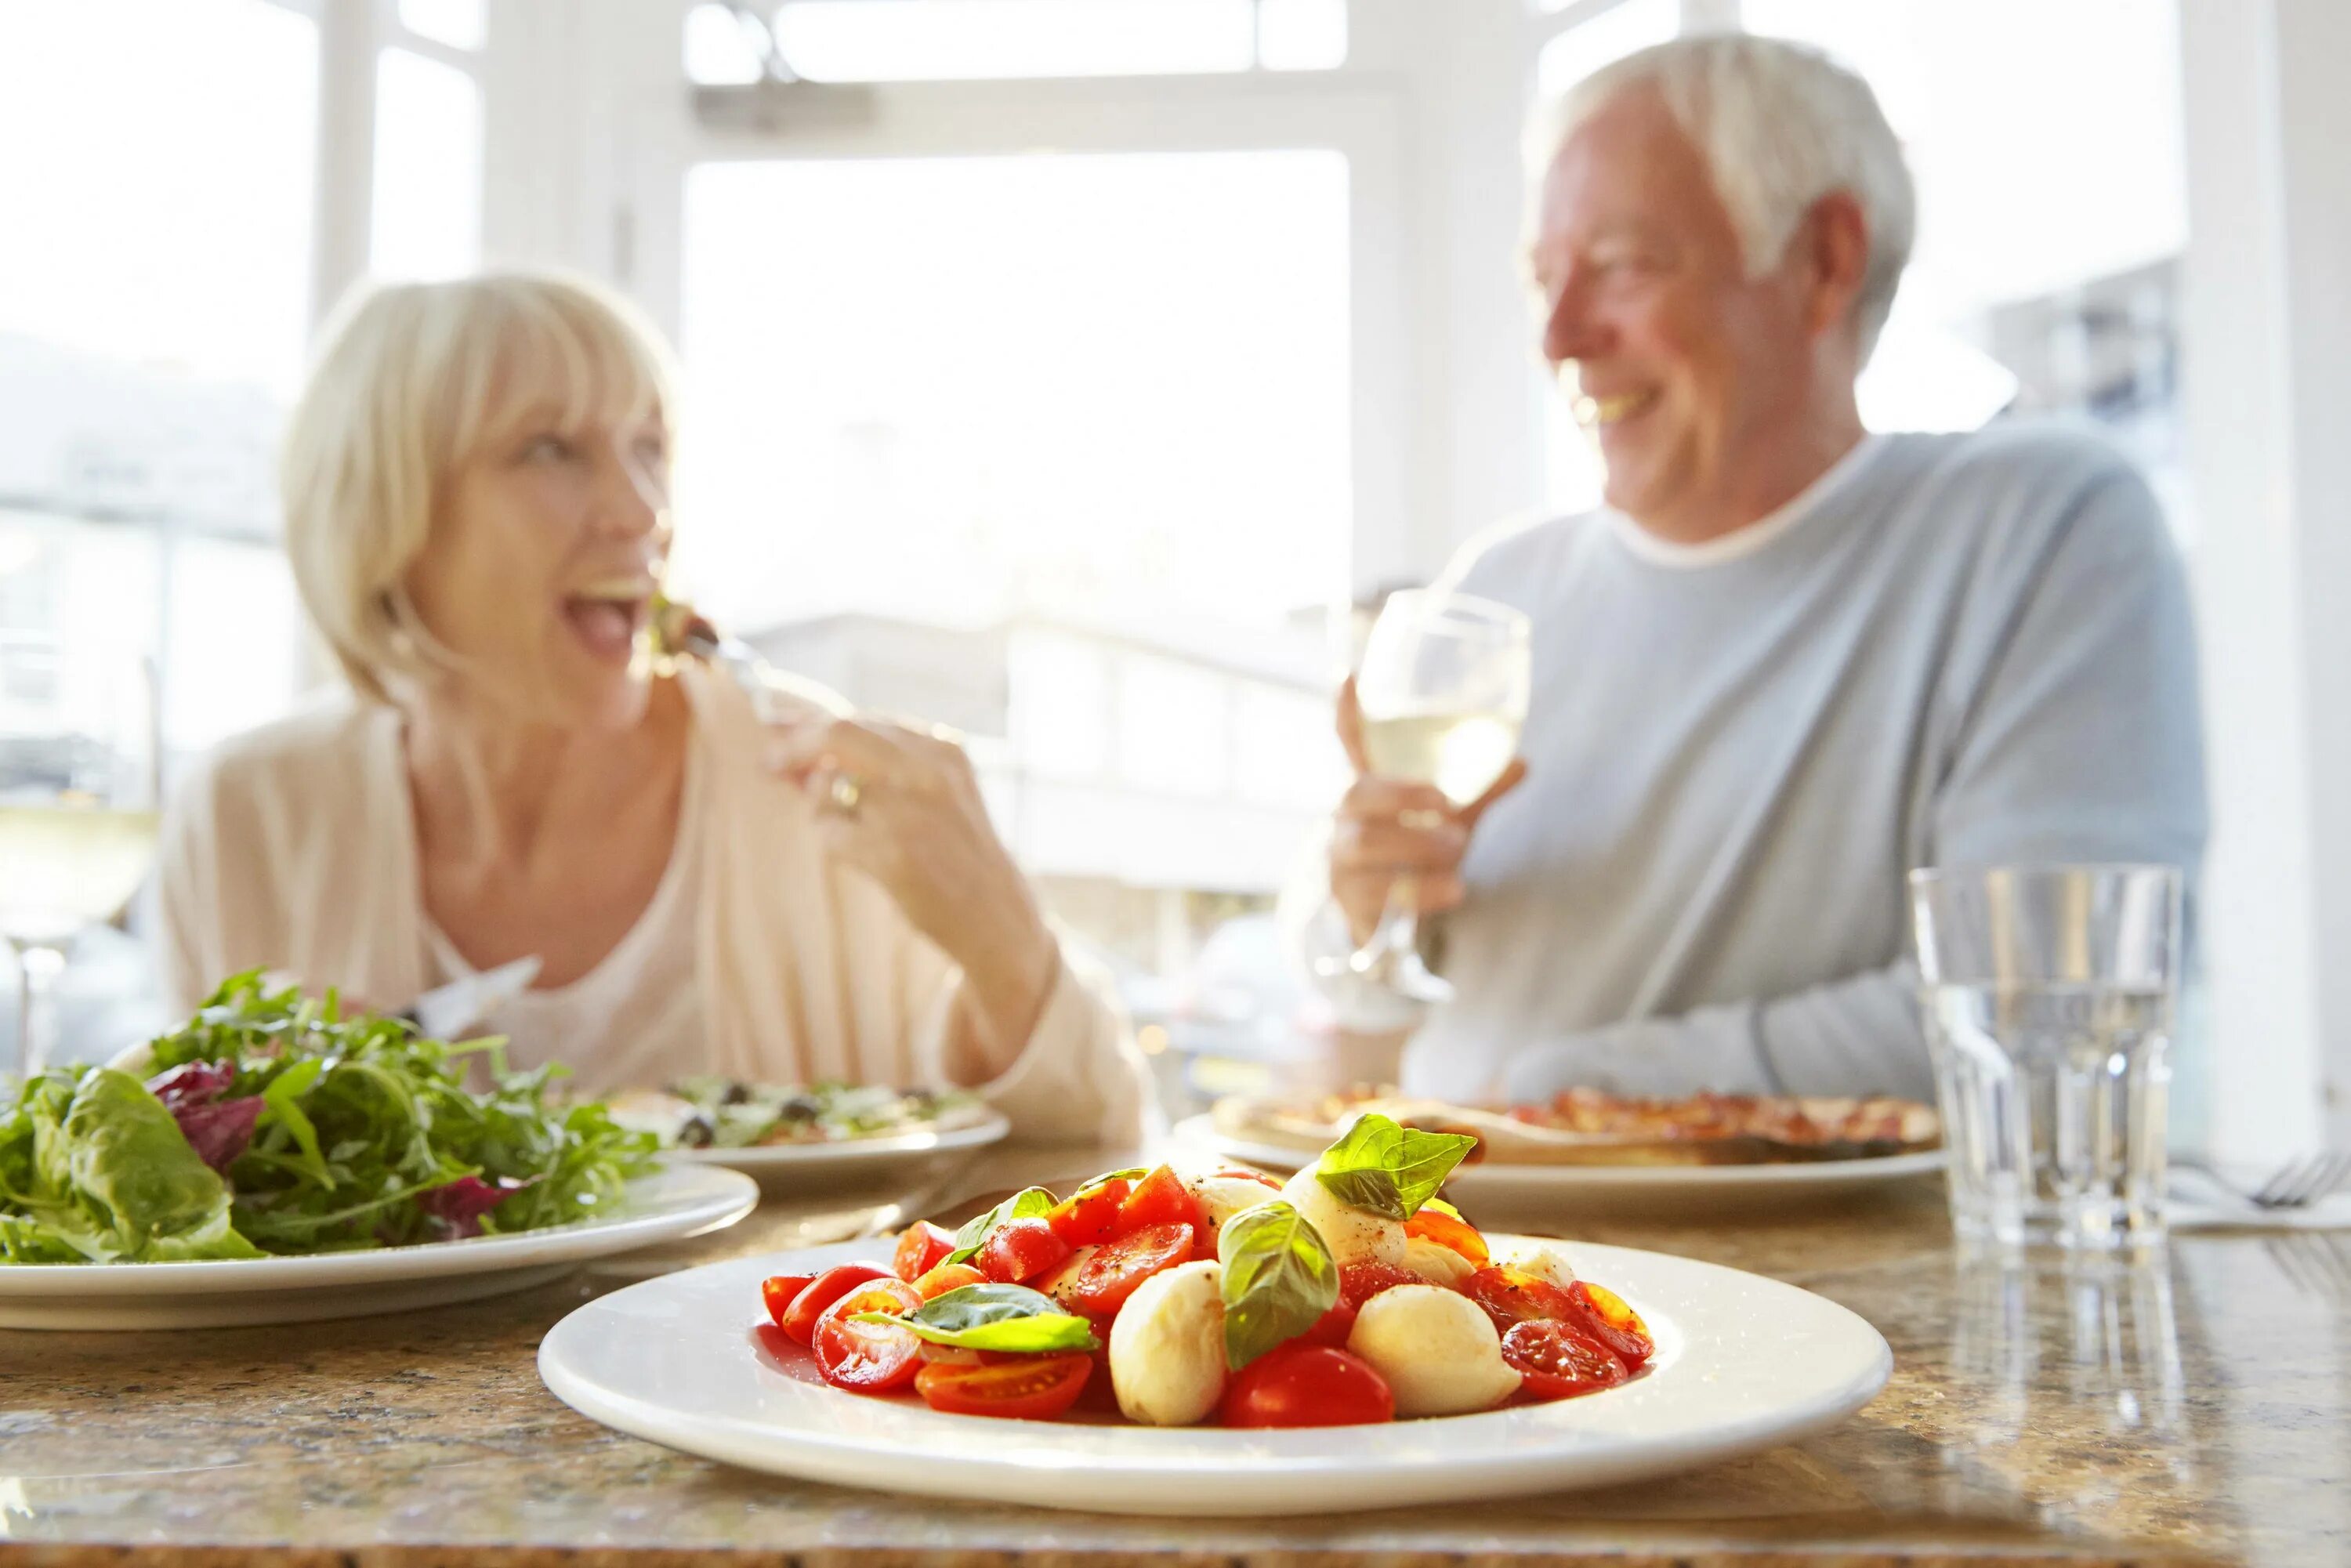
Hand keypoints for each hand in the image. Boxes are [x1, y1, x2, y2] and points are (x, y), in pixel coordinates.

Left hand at [766, 713, 1058, 1077]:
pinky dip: (834, 843)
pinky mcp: (894, 853)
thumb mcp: (935, 795)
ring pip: (826, 786)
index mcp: (943, 749)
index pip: (862, 718)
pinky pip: (830, 834)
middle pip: (837, 733)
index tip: (776, 727)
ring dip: (821, 809)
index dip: (810, 722)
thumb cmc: (957, 855)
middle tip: (768, 764)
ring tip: (850, 833)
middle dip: (792, 745)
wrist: (996, 916)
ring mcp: (911, 810)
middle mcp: (929, 771)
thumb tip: (801, 751)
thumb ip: (879, 767)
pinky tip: (863, 859)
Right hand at [1328, 675, 1527, 941]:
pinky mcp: (1348, 902)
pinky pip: (1378, 895)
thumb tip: (1523, 764)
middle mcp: (1346, 818)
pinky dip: (1423, 891)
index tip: (1348, 676)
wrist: (1380, 920)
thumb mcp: (1446, 820)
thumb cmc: (1413, 854)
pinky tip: (1454, 889)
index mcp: (1368, 788)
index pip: (1349, 742)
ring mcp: (1340, 860)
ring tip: (1458, 849)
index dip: (1348, 711)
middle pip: (1358, 794)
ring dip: (1417, 846)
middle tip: (1448, 806)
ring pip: (1365, 844)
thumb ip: (1477, 792)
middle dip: (1403, 796)